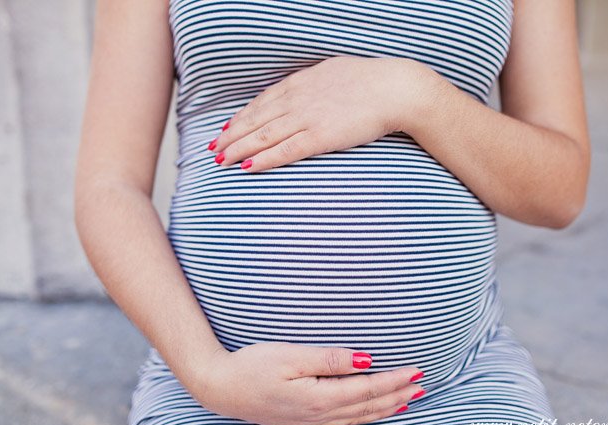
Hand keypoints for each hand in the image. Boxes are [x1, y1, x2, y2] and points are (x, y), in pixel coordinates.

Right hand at [189, 342, 425, 424]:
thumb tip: (365, 360)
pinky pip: (345, 422)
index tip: (415, 370)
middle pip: (368, 407)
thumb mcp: (290, 356)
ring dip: (386, 408)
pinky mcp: (304, 422)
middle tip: (422, 384)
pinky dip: (366, 416)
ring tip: (408, 400)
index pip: (366, 389)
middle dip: (397, 395)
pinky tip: (372, 412)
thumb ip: (329, 359)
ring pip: (359, 417)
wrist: (219, 388)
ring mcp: (311, 422)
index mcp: (318, 398)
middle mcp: (318, 416)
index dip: (393, 380)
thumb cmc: (251, 367)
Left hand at [207, 56, 423, 171]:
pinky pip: (285, 151)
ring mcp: (307, 118)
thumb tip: (306, 90)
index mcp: (300, 82)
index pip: (261, 102)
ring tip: (221, 161)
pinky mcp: (321, 136)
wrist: (394, 89)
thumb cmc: (370, 81)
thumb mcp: (334, 73)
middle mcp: (297, 99)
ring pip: (263, 135)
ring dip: (238, 149)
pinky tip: (247, 168)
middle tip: (213, 149)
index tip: (226, 129)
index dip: (241, 118)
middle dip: (231, 136)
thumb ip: (314, 84)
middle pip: (255, 120)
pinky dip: (263, 159)